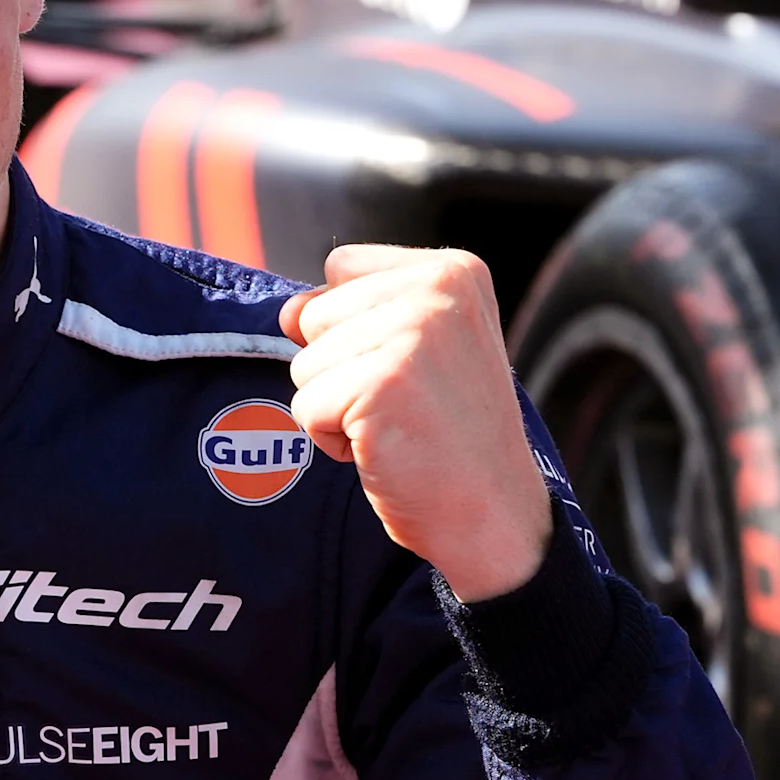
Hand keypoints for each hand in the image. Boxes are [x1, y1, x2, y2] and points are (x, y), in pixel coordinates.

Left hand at [282, 245, 555, 600]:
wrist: (492, 512)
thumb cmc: (447, 432)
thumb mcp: (415, 349)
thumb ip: (350, 313)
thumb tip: (287, 313)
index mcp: (454, 269)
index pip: (340, 267)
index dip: (351, 325)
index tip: (408, 366)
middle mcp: (439, 289)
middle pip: (314, 314)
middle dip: (339, 368)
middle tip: (402, 403)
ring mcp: (413, 333)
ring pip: (304, 363)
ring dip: (335, 406)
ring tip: (396, 424)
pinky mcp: (381, 383)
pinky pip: (306, 406)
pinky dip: (331, 438)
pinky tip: (384, 447)